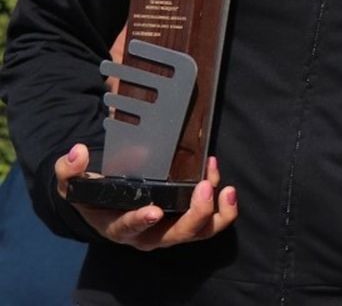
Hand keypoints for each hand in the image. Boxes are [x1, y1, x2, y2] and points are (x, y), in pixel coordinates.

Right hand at [55, 145, 237, 248]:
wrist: (108, 207)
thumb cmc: (93, 196)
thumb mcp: (74, 184)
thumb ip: (69, 170)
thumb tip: (77, 152)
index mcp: (117, 226)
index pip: (128, 228)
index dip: (140, 220)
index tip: (153, 210)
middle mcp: (146, 235)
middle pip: (175, 235)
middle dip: (193, 214)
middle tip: (203, 187)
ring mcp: (169, 230)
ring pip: (199, 232)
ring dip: (216, 213)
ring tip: (225, 188)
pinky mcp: (186, 221)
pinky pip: (209, 221)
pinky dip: (220, 206)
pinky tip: (220, 180)